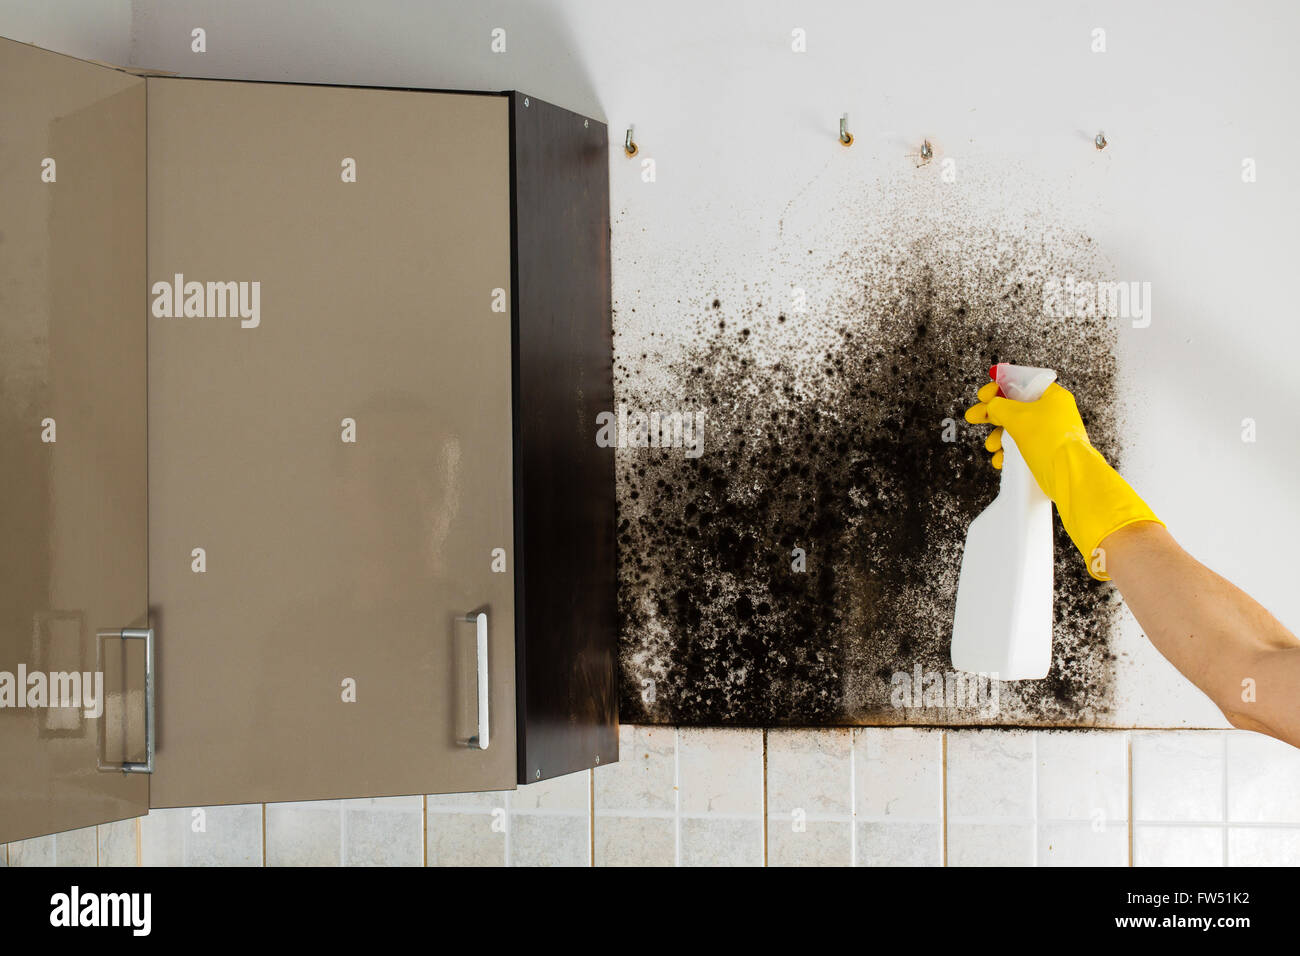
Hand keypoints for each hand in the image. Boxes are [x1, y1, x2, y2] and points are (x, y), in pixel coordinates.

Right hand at [963, 377, 1162, 580]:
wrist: (1069, 476)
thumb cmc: (1052, 443)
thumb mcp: (1018, 417)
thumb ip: (1000, 407)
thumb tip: (992, 406)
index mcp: (1052, 396)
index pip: (1021, 383)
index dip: (999, 387)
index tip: (984, 396)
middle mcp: (1053, 412)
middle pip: (1015, 407)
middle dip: (993, 415)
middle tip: (975, 417)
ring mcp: (1050, 433)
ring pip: (1016, 428)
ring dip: (999, 437)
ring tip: (992, 446)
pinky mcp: (1046, 451)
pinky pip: (1022, 446)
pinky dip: (1009, 451)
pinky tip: (1001, 459)